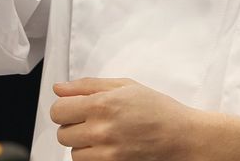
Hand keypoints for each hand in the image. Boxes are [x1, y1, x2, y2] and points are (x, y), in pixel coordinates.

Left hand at [50, 78, 239, 160]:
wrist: (182, 135)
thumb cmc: (156, 108)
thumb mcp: (123, 86)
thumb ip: (87, 86)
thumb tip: (59, 88)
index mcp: (101, 104)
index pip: (58, 111)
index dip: (63, 109)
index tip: (72, 109)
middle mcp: (101, 129)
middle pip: (62, 133)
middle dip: (72, 126)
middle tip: (90, 122)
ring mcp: (107, 152)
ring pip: (73, 152)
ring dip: (82, 144)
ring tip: (101, 135)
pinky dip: (91, 157)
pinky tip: (105, 148)